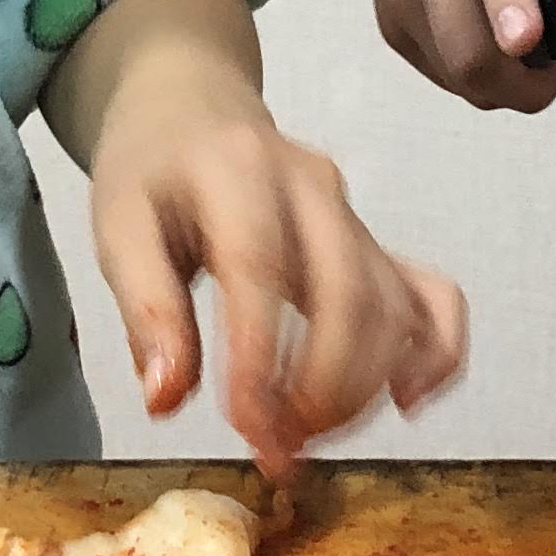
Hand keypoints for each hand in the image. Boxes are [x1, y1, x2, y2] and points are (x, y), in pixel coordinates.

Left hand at [73, 19, 465, 475]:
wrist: (193, 108)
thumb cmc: (152, 174)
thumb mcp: (118, 228)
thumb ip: (145, 309)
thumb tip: (167, 401)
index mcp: (239, 171)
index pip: (260, 268)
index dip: (258, 356)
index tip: (245, 426)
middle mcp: (313, 186)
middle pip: (347, 291)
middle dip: (322, 387)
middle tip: (276, 447)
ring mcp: (354, 215)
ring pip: (391, 306)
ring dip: (360, 389)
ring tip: (305, 439)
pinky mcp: (376, 243)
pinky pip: (433, 296)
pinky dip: (437, 353)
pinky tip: (406, 401)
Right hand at [371, 0, 555, 111]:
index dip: (508, 2)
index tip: (524, 40)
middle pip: (468, 49)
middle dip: (526, 86)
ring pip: (457, 77)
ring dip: (505, 85)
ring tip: (529, 48)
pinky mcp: (387, 22)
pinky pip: (443, 77)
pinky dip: (477, 77)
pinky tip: (490, 39)